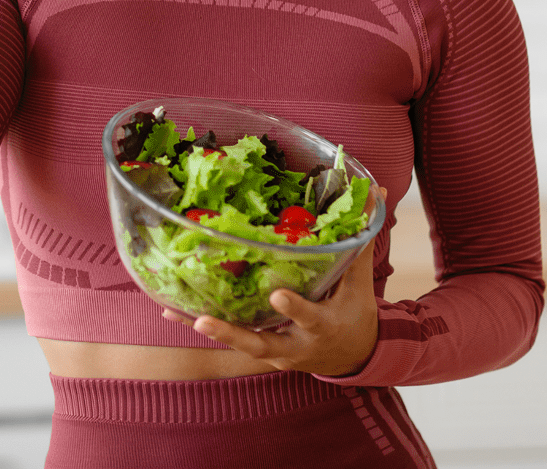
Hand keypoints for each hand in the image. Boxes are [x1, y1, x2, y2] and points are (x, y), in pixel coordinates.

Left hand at [163, 242, 379, 376]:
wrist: (353, 355)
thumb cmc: (356, 311)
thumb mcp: (360, 281)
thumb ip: (362, 238)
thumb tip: (375, 191)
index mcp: (324, 326)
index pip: (311, 316)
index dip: (295, 307)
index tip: (277, 293)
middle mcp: (296, 345)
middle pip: (262, 344)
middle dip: (234, 334)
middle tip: (204, 321)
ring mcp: (276, 351)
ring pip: (240, 344)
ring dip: (210, 330)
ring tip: (180, 314)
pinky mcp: (260, 349)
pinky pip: (230, 338)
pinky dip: (202, 325)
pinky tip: (171, 310)